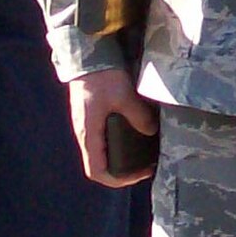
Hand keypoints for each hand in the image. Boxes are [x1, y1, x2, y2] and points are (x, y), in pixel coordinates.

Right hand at [70, 68, 157, 186]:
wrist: (88, 56)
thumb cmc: (102, 78)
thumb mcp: (124, 97)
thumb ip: (138, 116)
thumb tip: (150, 131)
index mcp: (89, 135)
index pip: (97, 172)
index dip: (117, 180)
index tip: (140, 175)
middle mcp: (85, 134)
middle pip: (100, 165)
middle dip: (123, 171)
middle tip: (146, 165)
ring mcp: (86, 125)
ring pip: (101, 151)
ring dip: (120, 157)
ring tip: (143, 153)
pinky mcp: (91, 115)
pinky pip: (103, 138)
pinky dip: (117, 144)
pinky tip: (135, 135)